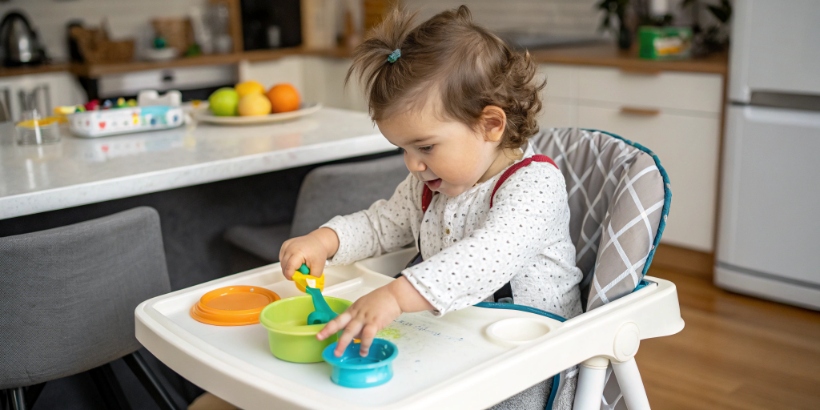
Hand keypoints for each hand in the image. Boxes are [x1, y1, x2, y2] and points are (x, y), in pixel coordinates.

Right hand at [279, 227, 339, 279]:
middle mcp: (290, 247)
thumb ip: (312, 278)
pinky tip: (295, 260)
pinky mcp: (284, 245)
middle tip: (301, 272)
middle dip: (291, 272)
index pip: (289, 267)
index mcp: (299, 252)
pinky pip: (282, 258)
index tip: (295, 279)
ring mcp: (286, 246)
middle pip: (284, 266)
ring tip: (299, 264)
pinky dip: (287, 262)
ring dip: (289, 267)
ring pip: (282, 263)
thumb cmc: (318, 252)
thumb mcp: (319, 267)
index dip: (290, 276)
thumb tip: (308, 287)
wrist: (318, 241)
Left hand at [317, 276, 433, 356]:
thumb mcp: (366, 306)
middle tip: (321, 341)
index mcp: (353, 309)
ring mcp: (365, 318)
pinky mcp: (375, 322)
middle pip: (341, 324)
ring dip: (344, 343)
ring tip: (339, 353)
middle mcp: (356, 313)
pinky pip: (367, 335)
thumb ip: (359, 318)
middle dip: (330, 333)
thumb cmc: (382, 300)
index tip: (319, 335)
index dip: (327, 327)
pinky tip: (363, 352)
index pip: (338, 319)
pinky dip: (364, 345)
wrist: (394, 295)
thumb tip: (356, 334)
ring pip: (350, 331)